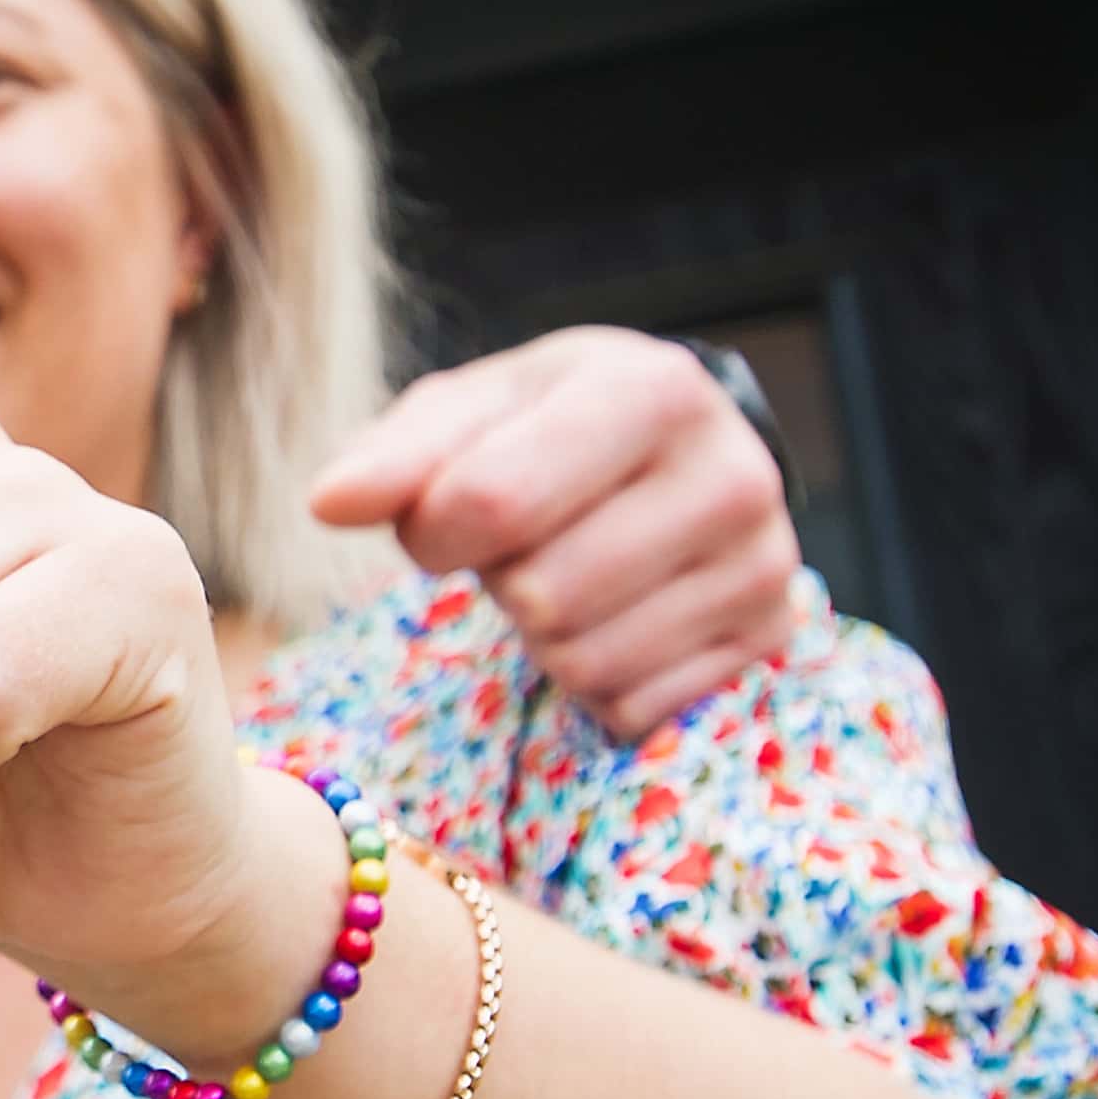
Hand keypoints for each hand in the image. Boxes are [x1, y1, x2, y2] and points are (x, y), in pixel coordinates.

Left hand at [305, 327, 797, 733]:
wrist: (673, 454)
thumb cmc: (545, 430)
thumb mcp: (469, 413)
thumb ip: (392, 456)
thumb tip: (328, 503)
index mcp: (652, 390)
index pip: (493, 501)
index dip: (431, 530)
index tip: (437, 517)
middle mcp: (733, 474)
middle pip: (541, 595)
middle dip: (499, 580)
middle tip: (519, 546)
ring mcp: (766, 566)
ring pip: (585, 661)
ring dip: (542, 636)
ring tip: (566, 574)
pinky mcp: (768, 644)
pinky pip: (631, 708)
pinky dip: (594, 681)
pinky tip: (612, 619)